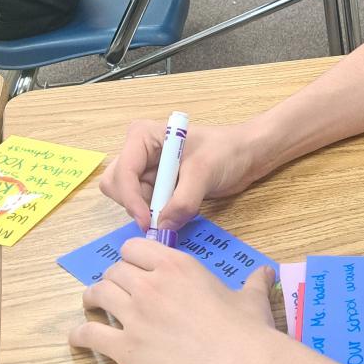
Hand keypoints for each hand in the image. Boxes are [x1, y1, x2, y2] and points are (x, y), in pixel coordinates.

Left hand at [69, 238, 282, 363]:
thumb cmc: (249, 331)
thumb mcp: (252, 300)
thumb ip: (253, 283)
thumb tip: (266, 273)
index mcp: (178, 266)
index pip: (134, 248)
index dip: (132, 259)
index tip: (135, 272)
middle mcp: (151, 284)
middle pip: (113, 271)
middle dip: (114, 281)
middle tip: (119, 296)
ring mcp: (135, 315)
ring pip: (97, 295)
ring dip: (93, 302)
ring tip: (95, 310)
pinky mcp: (126, 347)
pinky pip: (89, 334)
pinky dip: (81, 336)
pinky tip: (82, 339)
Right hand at [100, 118, 273, 232]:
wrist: (246, 156)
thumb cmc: (227, 151)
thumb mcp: (204, 173)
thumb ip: (182, 201)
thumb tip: (163, 226)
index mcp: (143, 137)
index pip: (123, 171)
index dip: (131, 198)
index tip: (147, 222)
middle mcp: (138, 152)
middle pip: (117, 185)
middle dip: (136, 204)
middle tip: (162, 217)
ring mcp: (146, 170)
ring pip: (129, 199)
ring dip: (148, 211)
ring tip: (177, 209)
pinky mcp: (156, 186)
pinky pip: (145, 206)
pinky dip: (156, 215)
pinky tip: (178, 211)